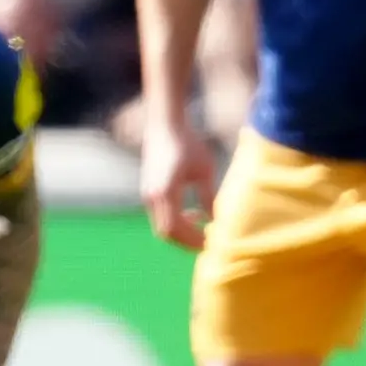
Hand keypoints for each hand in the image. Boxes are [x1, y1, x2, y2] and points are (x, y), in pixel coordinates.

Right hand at [139, 114, 221, 251]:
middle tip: (208, 240)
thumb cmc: (188, 143)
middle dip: (187, 240)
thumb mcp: (204, 171)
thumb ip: (209, 197)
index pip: (176, 228)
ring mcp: (147, 194)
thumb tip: (217, 221)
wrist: (165, 124)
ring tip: (202, 225)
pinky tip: (193, 212)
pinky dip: (176, 220)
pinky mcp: (148, 191)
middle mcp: (151, 196)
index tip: (211, 241)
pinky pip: (161, 215)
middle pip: (166, 232)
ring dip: (182, 230)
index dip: (193, 239)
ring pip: (162, 225)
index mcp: (165, 192)